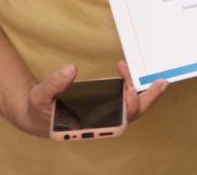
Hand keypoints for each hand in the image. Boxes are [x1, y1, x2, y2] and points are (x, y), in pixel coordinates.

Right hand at [18, 62, 166, 139]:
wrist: (36, 116)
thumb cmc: (40, 110)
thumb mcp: (40, 96)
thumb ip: (54, 84)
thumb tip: (71, 69)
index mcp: (89, 126)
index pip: (117, 123)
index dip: (129, 109)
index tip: (130, 92)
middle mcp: (101, 122)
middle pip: (132, 114)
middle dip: (148, 99)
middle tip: (160, 82)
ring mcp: (106, 114)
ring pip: (132, 106)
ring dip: (141, 90)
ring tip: (140, 71)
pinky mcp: (106, 107)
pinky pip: (124, 99)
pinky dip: (129, 85)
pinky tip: (124, 70)